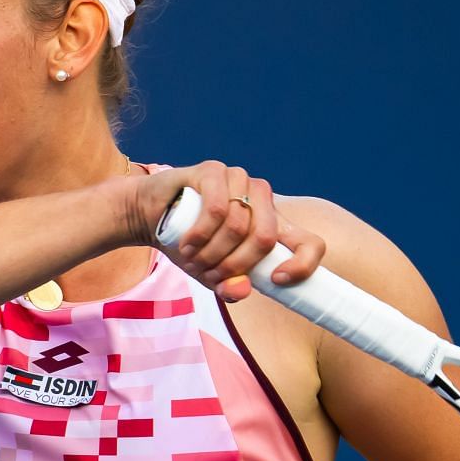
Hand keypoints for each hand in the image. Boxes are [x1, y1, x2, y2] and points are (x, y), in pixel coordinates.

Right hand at [128, 161, 326, 301]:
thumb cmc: (188, 244)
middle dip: (234, 264)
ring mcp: (240, 180)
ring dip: (211, 253)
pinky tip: (186, 244)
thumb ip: (230, 286)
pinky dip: (200, 235)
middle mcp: (262, 198)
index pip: (310, 243)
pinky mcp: (215, 171)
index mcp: (273, 223)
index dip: (303, 264)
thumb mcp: (211, 274)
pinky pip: (217, 210)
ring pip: (239, 226)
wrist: (149, 215)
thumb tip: (242, 289)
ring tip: (192, 259)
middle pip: (266, 238)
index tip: (277, 280)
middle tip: (210, 274)